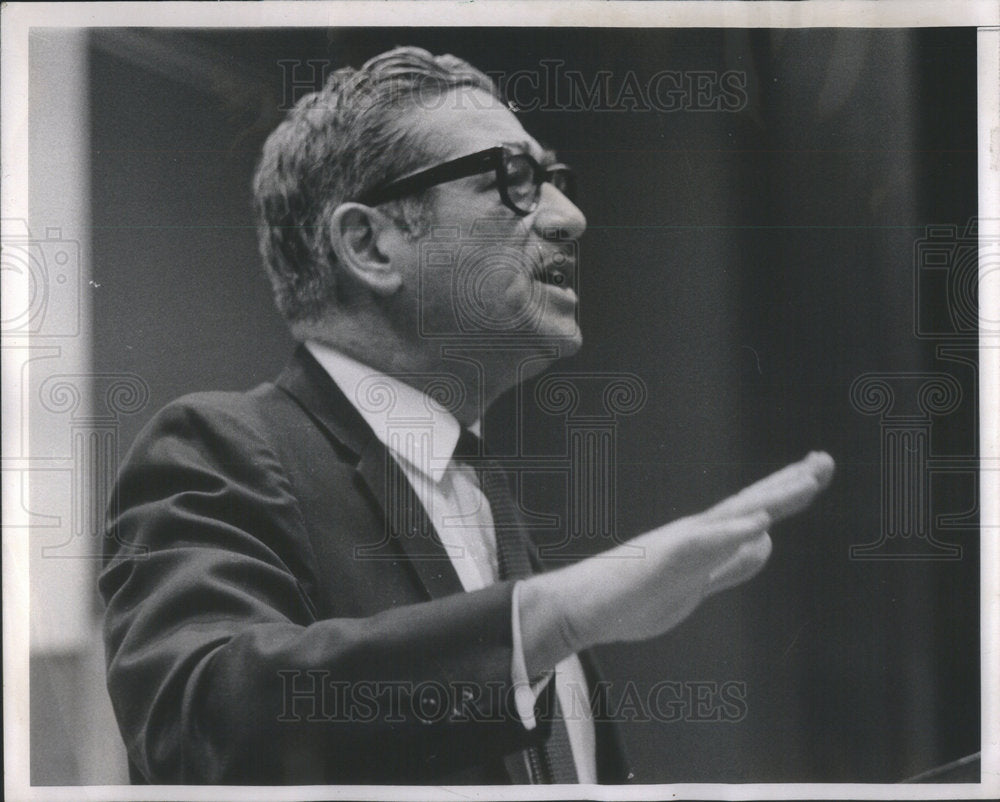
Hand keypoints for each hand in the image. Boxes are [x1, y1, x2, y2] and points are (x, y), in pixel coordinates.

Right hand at [519, 452, 834, 672]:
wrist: (582, 606)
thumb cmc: (633, 597)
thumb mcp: (698, 582)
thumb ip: (732, 562)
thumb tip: (766, 540)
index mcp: (705, 540)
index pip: (755, 511)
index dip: (787, 491)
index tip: (817, 470)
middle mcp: (696, 533)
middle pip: (751, 504)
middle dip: (790, 483)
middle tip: (825, 460)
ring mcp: (680, 544)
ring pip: (733, 516)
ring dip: (771, 498)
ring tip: (806, 481)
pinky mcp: (665, 561)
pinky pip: (703, 546)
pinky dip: (732, 532)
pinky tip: (759, 523)